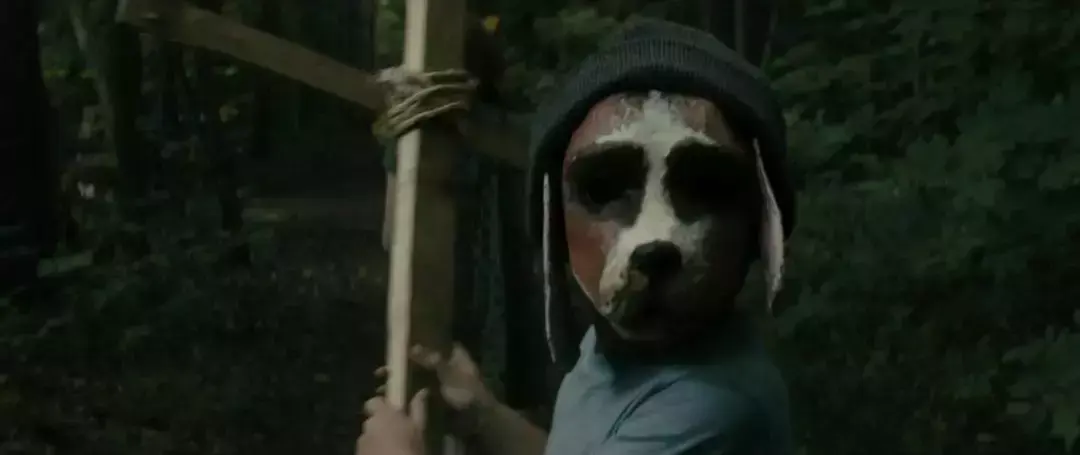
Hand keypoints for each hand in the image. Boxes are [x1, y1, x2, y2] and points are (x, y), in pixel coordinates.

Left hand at [355, 389, 427, 454]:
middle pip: (372, 420)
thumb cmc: (409, 448)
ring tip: (390, 449)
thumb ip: (418, 409)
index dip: (381, 405)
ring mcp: (361, 442)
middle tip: (395, 434)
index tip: (392, 411)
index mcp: (383, 414)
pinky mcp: (358, 454)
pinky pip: (366, 449)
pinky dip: (373, 451)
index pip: (374, 401)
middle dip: (381, 425)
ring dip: (377, 439)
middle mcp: (368, 425)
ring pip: (369, 436)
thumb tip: (422, 391)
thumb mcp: (419, 429)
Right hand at [375, 343, 494, 435]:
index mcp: (455, 355)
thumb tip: (412, 347)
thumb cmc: (466, 391)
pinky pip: (417, 392)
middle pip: (421, 360)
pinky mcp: (434, 398)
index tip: (402, 340)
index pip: (436, 341)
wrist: (476, 420)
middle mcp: (445, 366)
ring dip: (401, 380)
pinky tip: (391, 396)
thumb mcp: (449, 372)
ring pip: (416, 377)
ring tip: (383, 385)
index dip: (421, 339)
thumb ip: (432, 359)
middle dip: (403, 363)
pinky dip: (405, 393)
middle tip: (384, 370)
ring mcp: (439, 382)